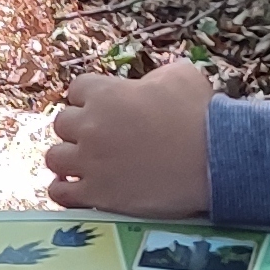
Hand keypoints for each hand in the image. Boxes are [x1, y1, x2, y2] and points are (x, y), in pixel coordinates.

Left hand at [46, 61, 217, 216]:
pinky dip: (65, 190)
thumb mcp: (181, 76)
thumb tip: (149, 84)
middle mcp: (90, 126)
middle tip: (99, 139)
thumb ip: (154, 75)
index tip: (105, 110)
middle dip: (78, 129)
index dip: (90, 99)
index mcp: (105, 93)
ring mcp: (90, 162)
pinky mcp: (96, 194)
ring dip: (68, 159)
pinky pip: (59, 192)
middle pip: (62, 123)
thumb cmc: (201, 115)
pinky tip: (78, 189)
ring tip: (85, 165)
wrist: (215, 159)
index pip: (77, 89)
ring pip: (54, 158)